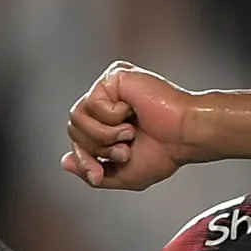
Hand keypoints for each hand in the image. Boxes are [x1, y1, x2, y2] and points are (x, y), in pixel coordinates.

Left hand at [60, 61, 196, 190]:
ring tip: (128, 133)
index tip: (99, 174)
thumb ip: (92, 168)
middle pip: (73, 129)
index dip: (84, 159)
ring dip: (103, 134)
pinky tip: (131, 113)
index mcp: (107, 121)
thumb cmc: (165, 152)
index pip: (77, 139)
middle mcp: (106, 101)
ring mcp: (109, 87)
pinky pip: (91, 103)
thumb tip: (65, 161)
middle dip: (96, 147)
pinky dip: (111, 117)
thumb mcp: (123, 173)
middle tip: (125, 149)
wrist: (185, 136)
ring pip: (76, 117)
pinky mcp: (113, 76)